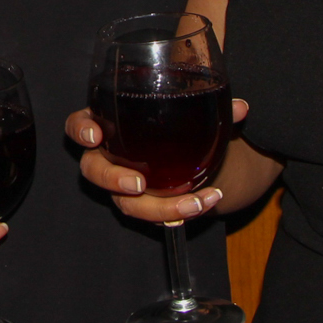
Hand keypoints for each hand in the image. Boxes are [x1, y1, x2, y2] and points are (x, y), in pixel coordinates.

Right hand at [65, 105, 245, 224]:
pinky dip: (177, 213)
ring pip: (125, 203)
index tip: (95, 134)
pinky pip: (152, 215)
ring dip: (157, 207)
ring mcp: (125, 184)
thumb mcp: (199, 111)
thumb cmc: (184, 124)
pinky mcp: (145, 205)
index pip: (80, 124)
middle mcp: (111, 155)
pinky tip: (202, 206)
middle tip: (139, 185)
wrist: (201, 154)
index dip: (81, 130)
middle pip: (93, 171)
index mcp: (111, 122)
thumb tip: (243, 108)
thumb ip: (217, 108)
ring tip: (191, 203)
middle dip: (112, 180)